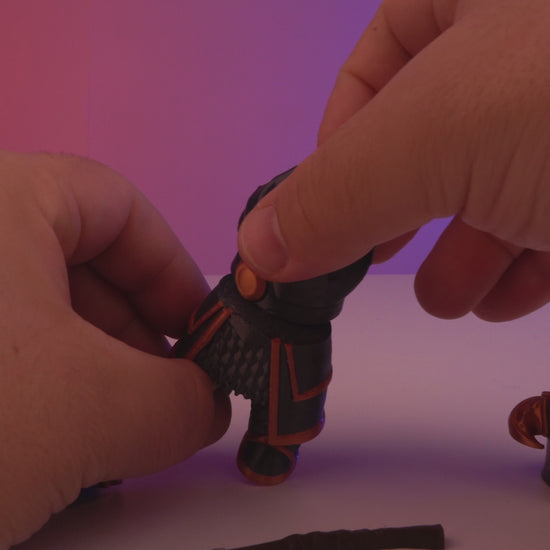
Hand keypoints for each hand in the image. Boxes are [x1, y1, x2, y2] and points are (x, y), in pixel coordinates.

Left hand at [0, 152, 229, 547]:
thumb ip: (180, 402)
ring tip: (114, 436)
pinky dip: (43, 396)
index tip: (200, 331)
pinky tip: (55, 451)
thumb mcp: (84, 411)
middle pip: (81, 263)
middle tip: (167, 397)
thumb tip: (213, 404)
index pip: (116, 203)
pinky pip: (4, 357)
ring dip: (95, 373)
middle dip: (138, 332)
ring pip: (40, 316)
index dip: (169, 265)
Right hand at [238, 0, 549, 320]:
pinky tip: (500, 299)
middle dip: (399, 213)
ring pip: (492, 186)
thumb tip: (257, 247)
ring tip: (449, 297)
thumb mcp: (439, 135)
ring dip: (459, 256)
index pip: (382, 57)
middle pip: (433, 137)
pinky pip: (546, 220)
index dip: (343, 136)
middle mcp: (527, 50)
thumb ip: (338, 193)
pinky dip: (516, 268)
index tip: (332, 206)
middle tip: (373, 259)